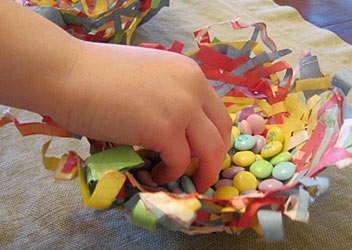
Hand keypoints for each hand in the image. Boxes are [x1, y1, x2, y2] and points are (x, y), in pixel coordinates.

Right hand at [53, 41, 230, 192]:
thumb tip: (178, 125)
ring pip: (209, 151)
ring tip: (184, 181)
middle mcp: (192, 88)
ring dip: (200, 172)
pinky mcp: (163, 129)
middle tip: (201, 174)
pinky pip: (179, 162)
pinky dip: (170, 174)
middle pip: (221, 132)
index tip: (204, 154)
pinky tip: (157, 175)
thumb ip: (169, 95)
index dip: (215, 138)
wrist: (67, 73)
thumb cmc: (98, 74)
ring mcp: (181, 108)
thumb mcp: (148, 77)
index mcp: (190, 73)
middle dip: (214, 158)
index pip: (218, 112)